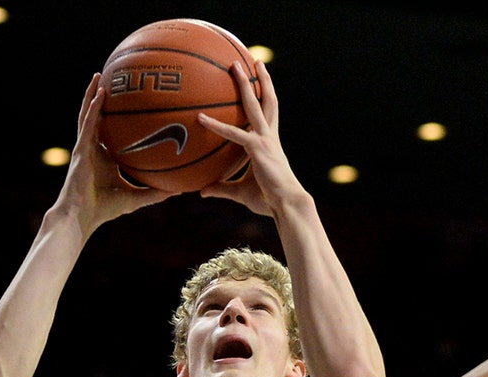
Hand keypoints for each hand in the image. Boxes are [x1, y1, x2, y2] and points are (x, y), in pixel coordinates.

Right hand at [56, 74, 173, 228]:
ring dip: (92, 94)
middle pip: (96, 117)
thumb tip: (180, 190)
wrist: (82, 217)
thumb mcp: (136, 198)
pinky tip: (100, 94)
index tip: (128, 103)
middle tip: (112, 80)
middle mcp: (93, 148)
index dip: (115, 117)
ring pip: (86, 114)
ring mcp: (85, 147)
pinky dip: (93, 109)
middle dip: (100, 98)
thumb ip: (156, 193)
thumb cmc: (105, 209)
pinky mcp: (80, 150)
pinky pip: (88, 124)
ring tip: (98, 76)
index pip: (110, 132)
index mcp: (104, 157)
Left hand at [197, 60, 304, 215]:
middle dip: (260, 80)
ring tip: (235, 64)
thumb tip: (201, 191)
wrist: (287, 206)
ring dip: (245, 84)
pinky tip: (200, 118)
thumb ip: (220, 188)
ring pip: (256, 105)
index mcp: (270, 143)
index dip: (264, 96)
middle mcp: (269, 136)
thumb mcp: (240, 192)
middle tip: (254, 60)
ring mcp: (265, 140)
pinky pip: (233, 133)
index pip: (267, 114)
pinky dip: (216, 125)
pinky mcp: (258, 149)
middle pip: (267, 100)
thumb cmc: (268, 202)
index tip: (259, 81)